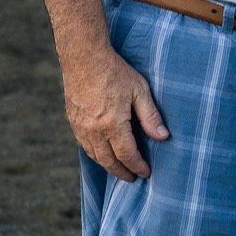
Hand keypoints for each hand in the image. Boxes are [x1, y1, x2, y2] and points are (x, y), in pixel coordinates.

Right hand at [63, 45, 168, 180]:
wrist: (83, 57)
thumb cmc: (115, 71)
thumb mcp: (139, 91)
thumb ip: (150, 116)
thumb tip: (162, 137)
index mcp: (112, 125)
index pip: (127, 155)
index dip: (137, 166)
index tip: (145, 173)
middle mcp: (93, 130)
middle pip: (108, 161)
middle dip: (121, 172)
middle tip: (132, 178)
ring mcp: (80, 126)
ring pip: (94, 155)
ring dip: (107, 165)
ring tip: (119, 169)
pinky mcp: (72, 120)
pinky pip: (84, 145)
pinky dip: (94, 154)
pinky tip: (102, 153)